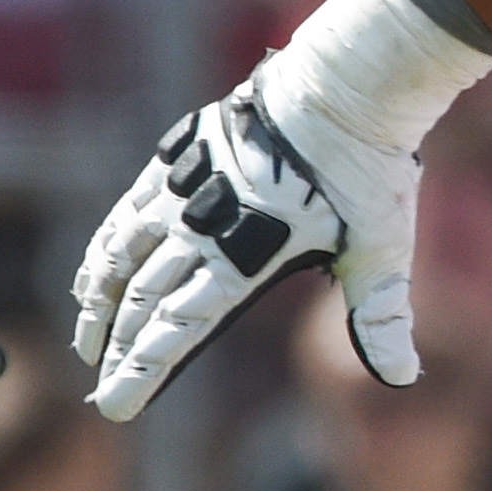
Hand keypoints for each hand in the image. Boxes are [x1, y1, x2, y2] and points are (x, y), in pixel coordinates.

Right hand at [70, 0, 491, 420]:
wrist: (348, 83)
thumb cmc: (370, 168)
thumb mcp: (383, 247)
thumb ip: (381, 315)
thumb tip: (404, 378)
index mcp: (249, 255)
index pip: (181, 326)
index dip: (144, 370)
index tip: (114, 407)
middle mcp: (207, 225)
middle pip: (146, 297)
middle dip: (118, 347)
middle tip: (96, 388)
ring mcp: (189, 186)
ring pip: (124, 252)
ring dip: (100, 300)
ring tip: (87, 339)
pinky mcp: (182, 152)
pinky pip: (130, 207)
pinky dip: (109, 244)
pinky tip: (99, 266)